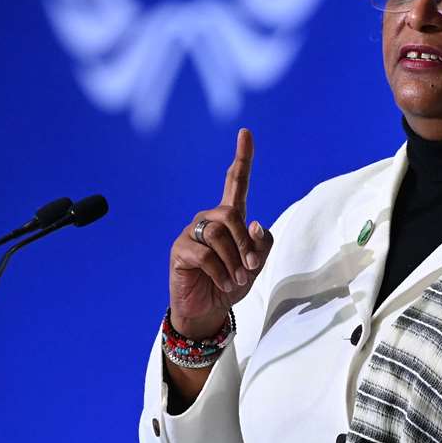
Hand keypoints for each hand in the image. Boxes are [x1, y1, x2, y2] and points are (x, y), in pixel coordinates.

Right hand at [168, 128, 274, 337]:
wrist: (210, 310)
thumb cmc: (234, 282)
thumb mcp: (256, 263)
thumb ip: (261, 243)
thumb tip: (255, 223)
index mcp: (231, 216)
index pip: (236, 182)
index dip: (242, 157)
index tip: (246, 132)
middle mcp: (210, 218)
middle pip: (232, 215)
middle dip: (246, 242)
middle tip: (250, 267)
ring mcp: (192, 232)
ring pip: (218, 234)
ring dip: (234, 261)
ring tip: (236, 279)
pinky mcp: (180, 250)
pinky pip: (205, 255)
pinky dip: (221, 272)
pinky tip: (224, 284)